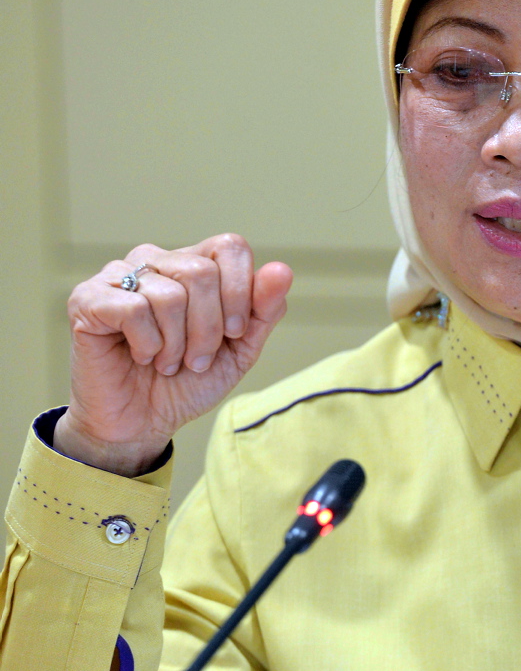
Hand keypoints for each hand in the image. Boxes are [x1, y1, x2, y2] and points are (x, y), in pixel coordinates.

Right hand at [54, 235, 292, 476]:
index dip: (241, 293)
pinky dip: (147, 345)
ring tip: (167, 361)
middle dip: (208, 329)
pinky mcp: (88, 298)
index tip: (235, 334)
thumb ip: (263, 310)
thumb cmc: (189, 382)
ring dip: (177, 344)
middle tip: (196, 359)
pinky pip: (134, 309)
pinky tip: (140, 356)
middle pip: (202, 273)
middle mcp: (156, 260)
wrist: (142, 424)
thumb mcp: (239, 349)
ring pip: (170, 294)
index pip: (230, 247)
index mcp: (195, 264)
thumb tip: (282, 270)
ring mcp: (118, 275)